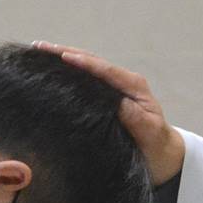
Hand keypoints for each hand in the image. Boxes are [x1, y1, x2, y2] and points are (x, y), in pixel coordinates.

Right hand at [33, 42, 185, 185]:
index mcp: (133, 86)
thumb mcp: (149, 132)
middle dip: (65, 53)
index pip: (105, 70)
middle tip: (39, 47)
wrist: (162, 155)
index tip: (63, 57)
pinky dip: (68, 72)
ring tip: (39, 52)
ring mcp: (114, 88)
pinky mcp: (106, 96)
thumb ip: (135, 117)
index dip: (83, 62)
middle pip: (91, 62)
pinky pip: (86, 80)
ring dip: (64, 58)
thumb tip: (117, 102)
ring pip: (87, 68)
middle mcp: (122, 82)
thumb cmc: (155, 144)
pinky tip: (52, 70)